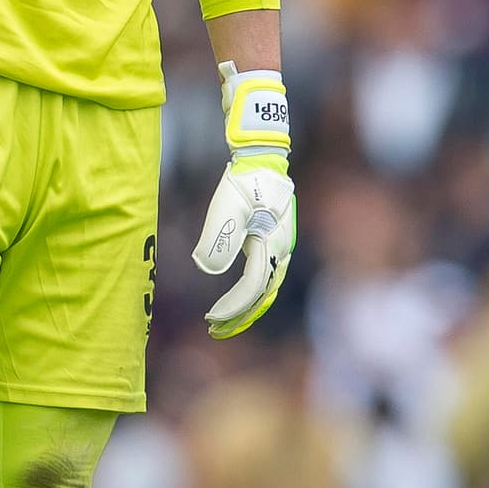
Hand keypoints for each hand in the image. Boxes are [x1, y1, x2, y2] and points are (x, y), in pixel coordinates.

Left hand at [192, 62, 295, 339]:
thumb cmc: (243, 180)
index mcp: (272, 244)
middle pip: (263, 295)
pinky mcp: (272, 239)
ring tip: (223, 320)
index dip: (233, 307)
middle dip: (241, 316)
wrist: (261, 156)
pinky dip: (250, 291)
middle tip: (215, 331)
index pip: (253, 287)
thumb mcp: (226, 206)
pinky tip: (234, 295)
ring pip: (266, 287)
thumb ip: (219, 238)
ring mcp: (279, 245)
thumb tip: (208, 269)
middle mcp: (280, 250)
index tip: (211, 319)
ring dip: (246, 306)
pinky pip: (263, 274)